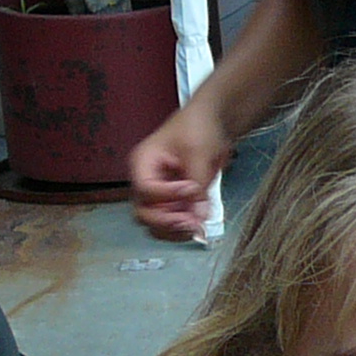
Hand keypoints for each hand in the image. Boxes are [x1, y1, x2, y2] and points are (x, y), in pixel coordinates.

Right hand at [131, 100, 231, 240]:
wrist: (213, 124)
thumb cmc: (198, 128)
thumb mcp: (198, 151)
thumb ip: (197, 184)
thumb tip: (198, 216)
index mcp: (142, 163)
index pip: (145, 189)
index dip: (166, 195)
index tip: (190, 189)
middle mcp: (145, 182)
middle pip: (143, 213)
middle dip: (166, 221)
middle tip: (190, 222)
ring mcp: (159, 195)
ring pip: (155, 225)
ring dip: (174, 231)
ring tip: (196, 227)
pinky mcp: (173, 203)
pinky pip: (170, 225)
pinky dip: (182, 231)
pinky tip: (198, 227)